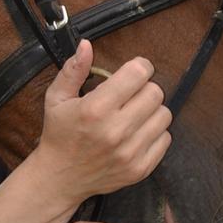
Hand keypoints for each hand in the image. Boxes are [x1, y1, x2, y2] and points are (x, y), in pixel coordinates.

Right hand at [31, 41, 171, 210]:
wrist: (60, 178)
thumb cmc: (59, 134)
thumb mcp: (57, 98)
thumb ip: (73, 69)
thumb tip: (87, 45)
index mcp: (95, 108)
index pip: (138, 74)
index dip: (140, 67)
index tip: (134, 71)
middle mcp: (115, 131)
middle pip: (155, 93)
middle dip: (145, 88)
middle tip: (132, 94)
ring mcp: (129, 152)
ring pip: (164, 115)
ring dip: (152, 110)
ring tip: (135, 114)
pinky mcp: (139, 169)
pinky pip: (165, 139)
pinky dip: (155, 133)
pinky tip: (137, 133)